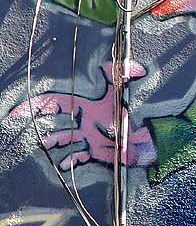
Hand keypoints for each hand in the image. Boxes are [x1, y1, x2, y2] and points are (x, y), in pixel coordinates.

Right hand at [10, 61, 156, 169]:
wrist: (142, 132)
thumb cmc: (131, 111)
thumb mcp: (123, 92)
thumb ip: (116, 77)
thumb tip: (109, 62)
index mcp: (85, 106)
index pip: (59, 103)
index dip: (41, 104)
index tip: (23, 108)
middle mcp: (82, 122)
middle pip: (56, 123)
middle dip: (44, 125)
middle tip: (33, 127)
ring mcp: (86, 137)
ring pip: (63, 139)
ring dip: (54, 141)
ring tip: (46, 143)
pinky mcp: (94, 151)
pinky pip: (78, 156)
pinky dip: (70, 159)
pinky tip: (64, 163)